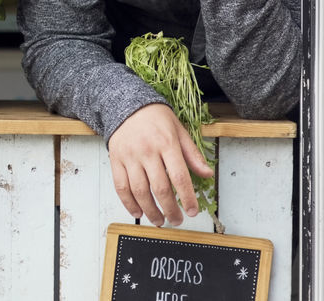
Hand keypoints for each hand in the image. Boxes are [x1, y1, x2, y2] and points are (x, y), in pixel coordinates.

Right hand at [107, 104, 213, 226]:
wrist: (127, 105)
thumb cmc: (155, 117)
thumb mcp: (179, 130)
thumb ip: (192, 154)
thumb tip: (207, 174)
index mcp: (166, 143)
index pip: (179, 176)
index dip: (187, 198)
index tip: (192, 211)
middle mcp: (147, 151)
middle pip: (160, 188)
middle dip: (170, 209)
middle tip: (177, 220)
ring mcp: (130, 156)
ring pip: (139, 190)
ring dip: (150, 210)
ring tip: (159, 220)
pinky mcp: (116, 160)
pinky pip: (121, 186)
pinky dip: (129, 203)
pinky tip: (138, 211)